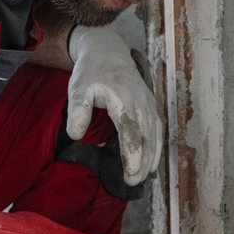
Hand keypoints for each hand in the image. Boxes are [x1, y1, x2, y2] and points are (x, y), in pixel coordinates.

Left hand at [66, 24, 163, 185]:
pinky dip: (156, 147)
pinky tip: (151, 161)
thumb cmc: (92, 71)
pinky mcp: (151, 106)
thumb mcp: (78, 88)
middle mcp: (141, 103)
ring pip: (155, 136)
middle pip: (147, 138)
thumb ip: (77, 111)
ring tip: (142, 177)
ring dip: (151, 157)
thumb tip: (76, 135)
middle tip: (133, 183)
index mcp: (124, 100)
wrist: (108, 50)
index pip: (132, 133)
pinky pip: (158, 130)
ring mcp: (149, 104)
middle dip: (142, 162)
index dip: (133, 156)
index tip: (129, 175)